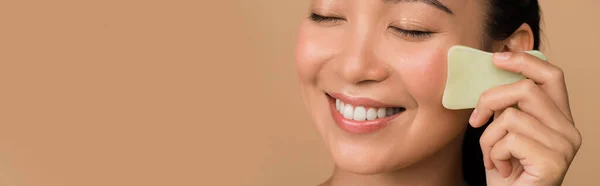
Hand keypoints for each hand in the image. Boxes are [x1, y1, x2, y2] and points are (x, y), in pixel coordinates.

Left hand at [469, 52, 581, 185]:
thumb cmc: (505, 171)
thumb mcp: (503, 132)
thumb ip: (506, 107)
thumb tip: (491, 75)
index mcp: (559, 118)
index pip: (551, 76)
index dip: (524, 61)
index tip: (496, 58)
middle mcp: (568, 130)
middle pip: (526, 89)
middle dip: (490, 99)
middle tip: (476, 120)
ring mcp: (564, 146)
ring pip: (511, 117)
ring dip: (488, 138)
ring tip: (493, 157)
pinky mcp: (553, 162)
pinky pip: (509, 140)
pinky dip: (493, 154)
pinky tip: (501, 169)